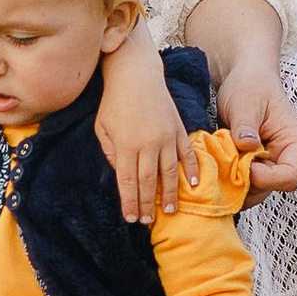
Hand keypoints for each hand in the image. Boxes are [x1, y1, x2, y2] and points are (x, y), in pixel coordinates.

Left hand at [96, 37, 202, 223]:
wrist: (135, 74)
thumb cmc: (113, 102)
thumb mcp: (102, 129)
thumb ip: (111, 154)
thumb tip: (123, 175)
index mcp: (126, 146)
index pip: (128, 182)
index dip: (130, 203)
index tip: (131, 218)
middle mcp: (148, 144)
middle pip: (149, 182)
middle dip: (148, 204)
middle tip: (148, 221)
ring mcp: (166, 136)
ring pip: (170, 172)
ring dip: (171, 194)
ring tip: (170, 210)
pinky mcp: (178, 128)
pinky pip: (187, 153)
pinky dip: (192, 169)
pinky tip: (194, 184)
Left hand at [212, 56, 296, 196]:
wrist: (244, 79)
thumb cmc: (250, 85)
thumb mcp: (245, 103)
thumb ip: (245, 127)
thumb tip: (246, 146)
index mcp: (296, 142)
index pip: (290, 176)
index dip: (266, 179)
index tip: (242, 166)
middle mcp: (288, 157)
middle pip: (271, 189)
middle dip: (246, 185)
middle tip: (221, 172)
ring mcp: (272, 164)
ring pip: (256, 191)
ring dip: (235, 186)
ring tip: (217, 170)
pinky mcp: (257, 167)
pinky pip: (245, 184)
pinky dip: (230, 182)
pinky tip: (217, 170)